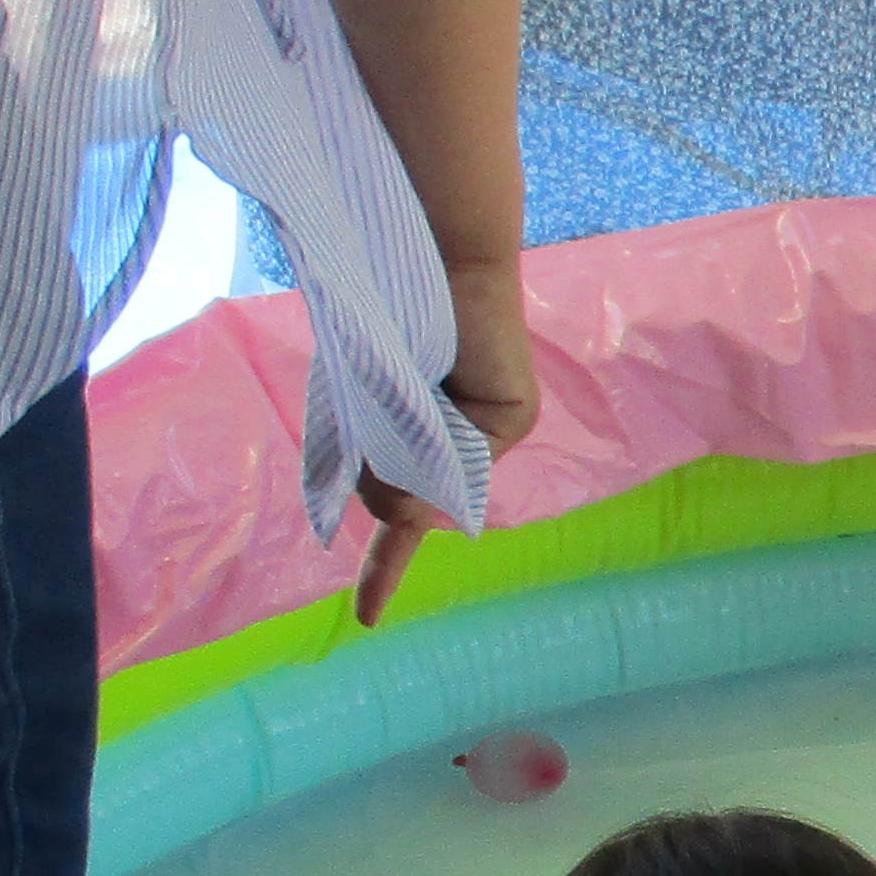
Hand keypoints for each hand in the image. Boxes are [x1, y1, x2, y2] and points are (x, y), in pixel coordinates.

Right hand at [350, 256, 539, 624]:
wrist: (430, 251)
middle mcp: (460, 447)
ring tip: (401, 374)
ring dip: (394, 446)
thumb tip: (408, 524)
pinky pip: (458, 455)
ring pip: (424, 486)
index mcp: (419, 445)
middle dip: (372, 469)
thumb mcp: (363, 405)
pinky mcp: (512, 418)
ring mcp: (490, 436)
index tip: (366, 624)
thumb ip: (379, 470)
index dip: (384, 573)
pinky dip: (431, 432)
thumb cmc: (386, 316)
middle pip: (399, 502)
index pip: (402, 524)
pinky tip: (434, 384)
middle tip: (379, 396)